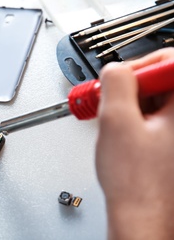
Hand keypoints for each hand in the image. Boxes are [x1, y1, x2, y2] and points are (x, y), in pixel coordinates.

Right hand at [96, 48, 173, 238]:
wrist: (143, 219)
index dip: (141, 66)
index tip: (121, 79)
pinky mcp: (173, 145)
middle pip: (164, 81)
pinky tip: (125, 135)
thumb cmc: (137, 184)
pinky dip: (138, 120)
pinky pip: (159, 119)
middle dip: (133, 88)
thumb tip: (115, 69)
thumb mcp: (116, 122)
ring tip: (117, 125)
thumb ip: (116, 83)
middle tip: (112, 102)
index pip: (170, 62)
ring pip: (159, 101)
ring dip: (133, 106)